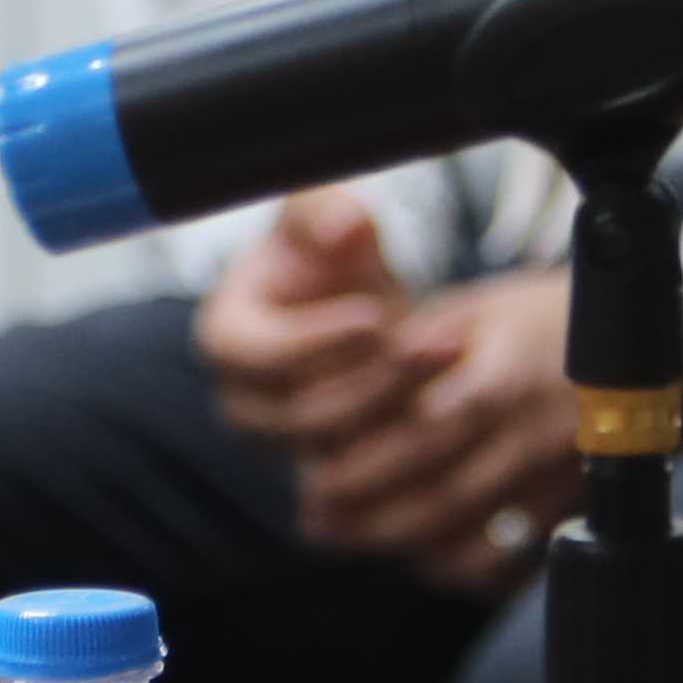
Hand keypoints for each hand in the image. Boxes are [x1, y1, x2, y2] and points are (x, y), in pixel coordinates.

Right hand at [198, 189, 438, 452]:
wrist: (356, 301)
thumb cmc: (329, 254)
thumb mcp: (323, 215)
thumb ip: (324, 209)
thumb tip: (343, 224)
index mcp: (225, 340)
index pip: (257, 356)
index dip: (315, 343)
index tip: (375, 317)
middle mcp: (244, 402)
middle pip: (301, 414)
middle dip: (375, 378)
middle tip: (436, 342)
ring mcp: (285, 444)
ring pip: (340, 449)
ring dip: (402, 405)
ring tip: (453, 356)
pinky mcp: (330, 468)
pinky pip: (370, 473)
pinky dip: (413, 438)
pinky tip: (457, 394)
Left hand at [294, 267, 576, 583]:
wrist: (645, 350)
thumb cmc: (546, 322)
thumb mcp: (478, 310)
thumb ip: (414, 349)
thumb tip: (341, 383)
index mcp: (507, 379)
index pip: (426, 429)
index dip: (366, 460)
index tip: (315, 473)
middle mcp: (534, 438)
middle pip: (441, 495)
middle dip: (368, 513)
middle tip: (315, 513)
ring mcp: (557, 482)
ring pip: (471, 538)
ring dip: (403, 545)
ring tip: (352, 537)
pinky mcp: (571, 511)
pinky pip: (511, 561)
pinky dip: (461, 567)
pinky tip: (422, 555)